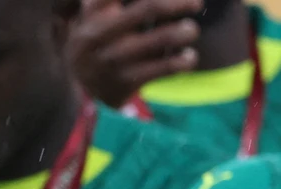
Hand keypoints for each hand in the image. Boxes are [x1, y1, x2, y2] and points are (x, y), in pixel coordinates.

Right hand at [67, 0, 202, 107]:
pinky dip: (182, 61)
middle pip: (147, 8)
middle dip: (177, 4)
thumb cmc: (96, 42)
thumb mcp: (90, 16)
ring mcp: (114, 59)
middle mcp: (101, 32)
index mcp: (93, 12)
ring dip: (183, 32)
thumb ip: (107, 3)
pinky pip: (163, 69)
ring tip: (191, 29)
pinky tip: (190, 56)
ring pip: (159, 39)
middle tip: (196, 3)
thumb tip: (146, 1)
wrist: (84, 89)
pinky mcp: (126, 81)